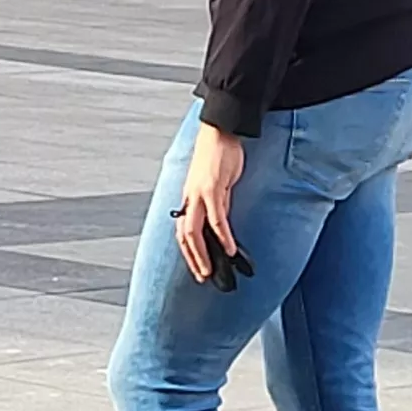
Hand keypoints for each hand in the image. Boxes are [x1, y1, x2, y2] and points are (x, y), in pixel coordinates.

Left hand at [175, 123, 246, 284]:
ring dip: (202, 254)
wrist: (219, 133)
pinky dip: (222, 236)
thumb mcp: (216, 185)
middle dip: (192, 259)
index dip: (188, 251)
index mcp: (189, 198)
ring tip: (210, 270)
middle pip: (184, 235)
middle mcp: (189, 199)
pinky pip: (216, 219)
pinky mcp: (212, 189)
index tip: (197, 268)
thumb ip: (217, 204)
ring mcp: (199, 195)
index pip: (182, 231)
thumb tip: (222, 223)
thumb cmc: (217, 157)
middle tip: (202, 276)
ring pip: (194, 231)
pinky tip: (229, 249)